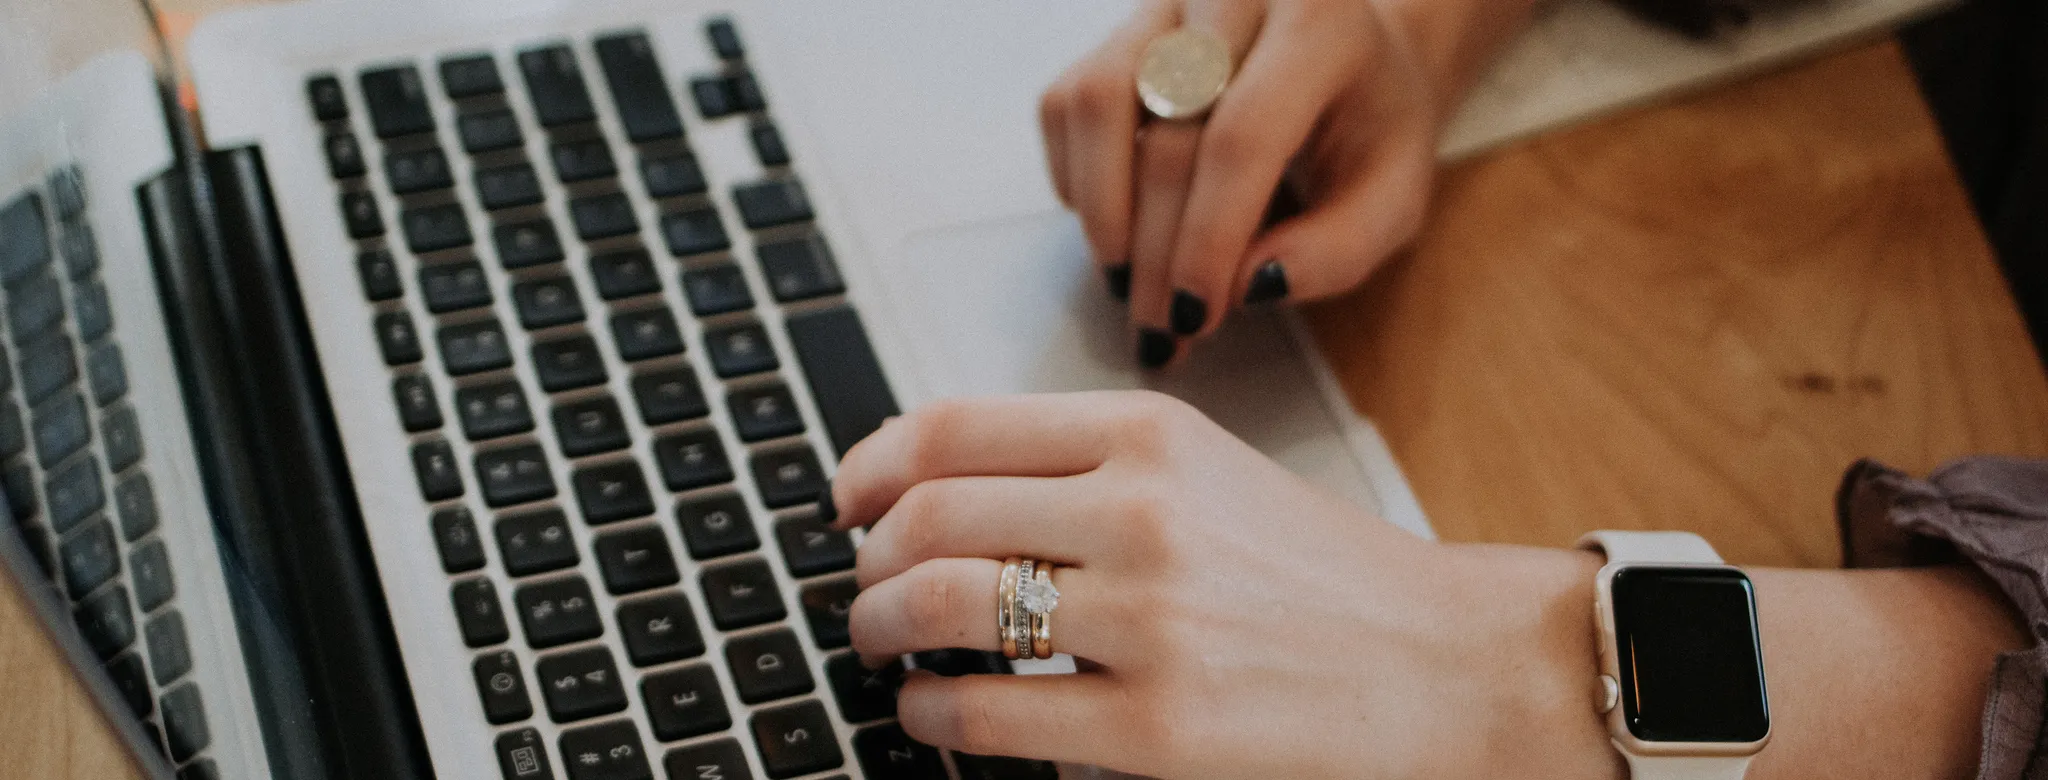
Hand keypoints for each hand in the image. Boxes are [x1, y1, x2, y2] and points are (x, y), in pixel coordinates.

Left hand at [828, 392, 1620, 778]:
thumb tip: (937, 489)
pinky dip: (929, 717)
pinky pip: (986, 718)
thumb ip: (1087, 466)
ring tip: (884, 648)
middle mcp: (1144, 512)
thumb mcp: (1210, 474)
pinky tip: (933, 717)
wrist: (1449, 665)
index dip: (871, 465)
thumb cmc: (1326, 578)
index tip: (847, 499)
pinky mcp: (1157, 731)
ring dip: (881, 629)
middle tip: (863, 588)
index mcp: (1152, 435)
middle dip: (867, 560)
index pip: (954, 425)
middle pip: (929, 515)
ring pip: (941, 607)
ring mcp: (1149, 621)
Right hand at [1039, 0, 1440, 366]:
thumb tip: (1247, 288)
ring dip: (1102, 212)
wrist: (1349, 54)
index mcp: (1320, 25)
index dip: (1207, 237)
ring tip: (1127, 282)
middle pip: (1167, 133)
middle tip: (1160, 328)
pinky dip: (1077, 179)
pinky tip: (1118, 226)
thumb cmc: (1369, 130)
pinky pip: (1066, 104)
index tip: (1195, 316)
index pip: (1242, 136)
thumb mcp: (1391, 198)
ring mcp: (1165, 5)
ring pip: (1097, 104)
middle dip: (1156, 252)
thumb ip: (1336, 251)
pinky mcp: (1118, 30)